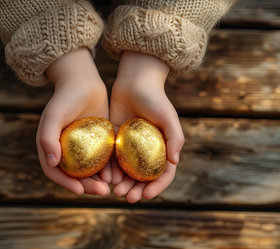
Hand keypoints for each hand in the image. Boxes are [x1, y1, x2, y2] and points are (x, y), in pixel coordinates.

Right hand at [36, 48, 110, 195]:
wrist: (83, 82)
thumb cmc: (65, 97)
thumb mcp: (54, 115)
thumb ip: (48, 138)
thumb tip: (52, 162)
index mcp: (51, 147)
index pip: (55, 172)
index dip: (66, 183)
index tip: (80, 190)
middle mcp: (65, 150)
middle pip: (75, 175)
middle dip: (87, 186)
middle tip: (102, 192)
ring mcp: (82, 148)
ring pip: (90, 170)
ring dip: (99, 180)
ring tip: (112, 186)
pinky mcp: (97, 142)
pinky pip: (102, 159)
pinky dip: (109, 168)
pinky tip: (118, 174)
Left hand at [109, 51, 184, 202]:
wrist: (134, 82)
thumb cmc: (155, 98)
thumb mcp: (168, 116)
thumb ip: (175, 138)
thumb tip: (174, 162)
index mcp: (163, 149)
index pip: (163, 174)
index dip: (157, 187)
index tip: (146, 195)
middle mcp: (148, 151)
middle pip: (143, 177)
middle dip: (136, 190)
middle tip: (126, 197)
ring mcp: (131, 147)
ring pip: (127, 172)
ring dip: (122, 183)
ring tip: (114, 190)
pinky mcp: (116, 141)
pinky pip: (113, 159)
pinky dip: (110, 170)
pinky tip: (105, 177)